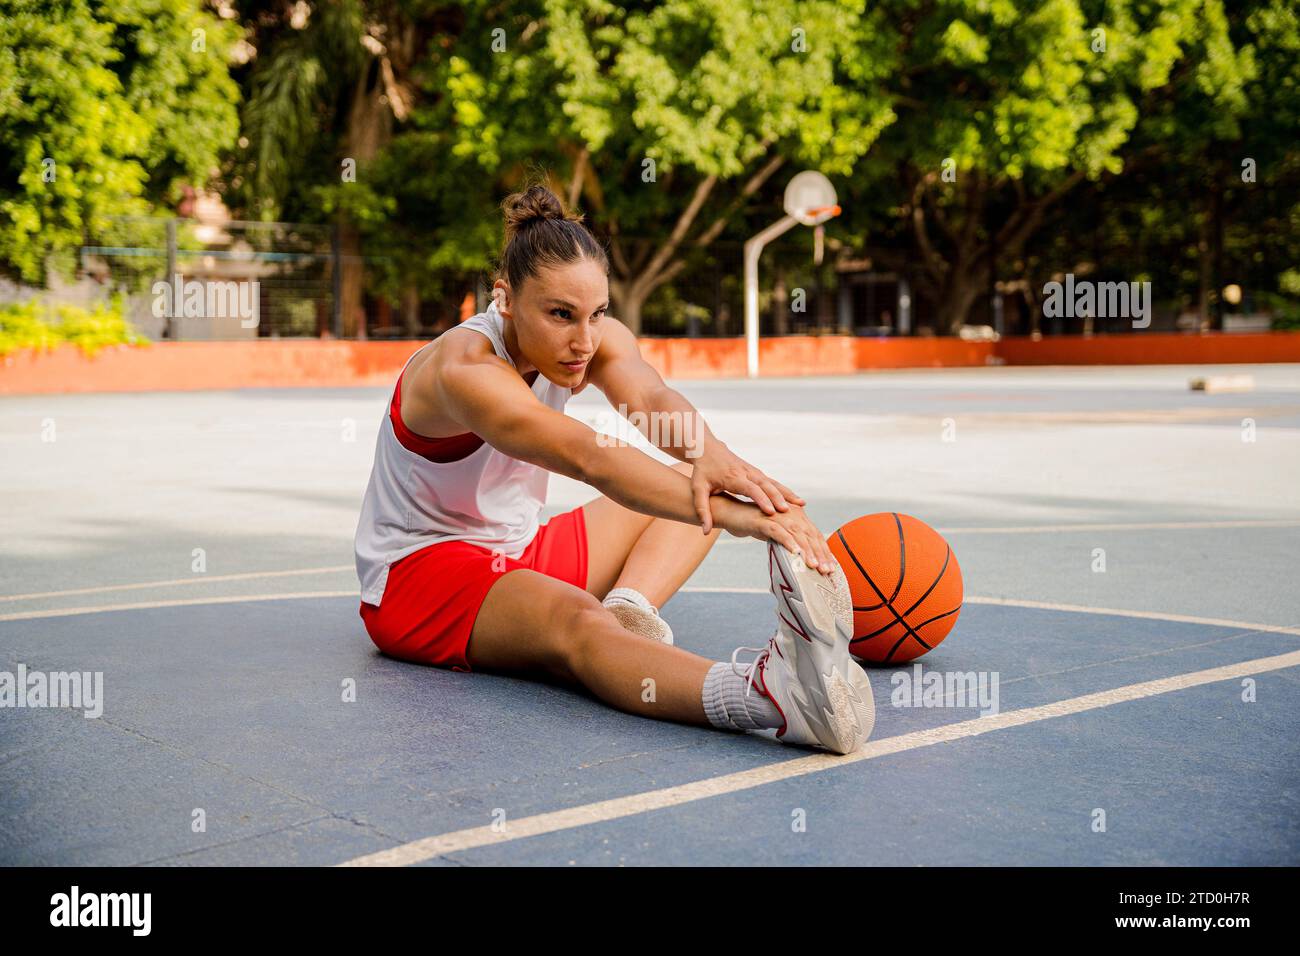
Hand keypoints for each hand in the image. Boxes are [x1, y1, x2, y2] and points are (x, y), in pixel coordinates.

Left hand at [690, 441, 805, 534]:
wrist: (708, 449)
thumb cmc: (703, 471)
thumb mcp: (698, 489)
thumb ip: (702, 509)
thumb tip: (705, 531)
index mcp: (733, 478)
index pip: (750, 489)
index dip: (761, 500)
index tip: (770, 512)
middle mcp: (747, 473)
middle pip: (766, 485)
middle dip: (777, 498)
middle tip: (788, 511)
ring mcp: (754, 472)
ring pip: (773, 483)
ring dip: (787, 494)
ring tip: (802, 505)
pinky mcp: (757, 473)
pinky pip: (773, 483)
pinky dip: (785, 491)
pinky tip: (797, 500)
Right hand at [712, 496, 837, 575]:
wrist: (730, 512)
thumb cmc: (754, 524)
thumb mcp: (775, 533)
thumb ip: (789, 541)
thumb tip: (803, 560)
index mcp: (796, 515)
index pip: (814, 535)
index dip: (824, 552)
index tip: (831, 568)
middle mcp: (790, 513)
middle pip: (809, 535)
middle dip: (819, 554)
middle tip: (827, 571)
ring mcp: (777, 515)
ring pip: (797, 534)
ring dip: (806, 551)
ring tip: (814, 566)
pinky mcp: (763, 520)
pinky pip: (778, 532)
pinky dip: (788, 542)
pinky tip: (795, 553)